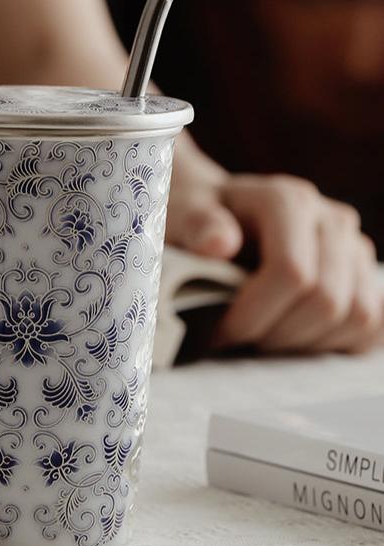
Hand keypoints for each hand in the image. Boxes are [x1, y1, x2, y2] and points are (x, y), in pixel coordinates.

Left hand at [167, 147, 381, 354]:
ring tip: (263, 338)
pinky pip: (373, 323)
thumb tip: (219, 243)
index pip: (292, 272)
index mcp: (287, 201)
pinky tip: (294, 339)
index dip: (255, 315)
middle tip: (239, 340)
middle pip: (327, 300)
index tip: (219, 332)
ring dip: (306, 343)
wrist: (215, 209)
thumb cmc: (194, 216)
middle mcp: (331, 219)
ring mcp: (354, 246)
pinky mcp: (363, 273)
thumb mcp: (181, 212)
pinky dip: (337, 343)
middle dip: (278, 335)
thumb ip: (195, 225)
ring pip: (357, 315)